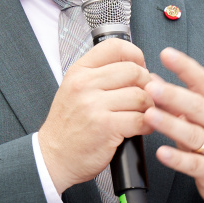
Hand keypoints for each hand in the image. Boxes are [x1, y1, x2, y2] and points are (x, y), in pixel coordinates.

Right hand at [38, 38, 153, 193]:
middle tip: (145, 94)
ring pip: (140, 96)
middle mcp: (85, 84)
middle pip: (133, 71)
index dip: (134, 54)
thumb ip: (100, 74)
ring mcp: (94, 105)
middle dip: (147, 83)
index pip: (114, 47)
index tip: (140, 66)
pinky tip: (141, 127)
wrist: (54, 155)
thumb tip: (136, 65)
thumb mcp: (75, 88)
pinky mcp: (106, 127)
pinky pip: (140, 119)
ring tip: (143, 112)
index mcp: (79, 71)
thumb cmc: (68, 124)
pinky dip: (147, 124)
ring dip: (149, 106)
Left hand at [144, 48, 203, 202]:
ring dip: (170, 124)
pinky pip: (194, 164)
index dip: (185, 67)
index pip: (203, 81)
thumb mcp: (202, 119)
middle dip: (174, 95)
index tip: (166, 54)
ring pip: (194, 134)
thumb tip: (152, 79)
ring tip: (149, 115)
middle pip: (198, 106)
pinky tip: (161, 152)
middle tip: (151, 86)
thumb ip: (176, 101)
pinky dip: (177, 158)